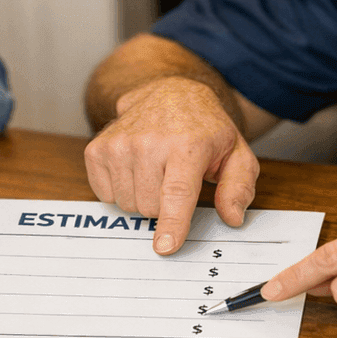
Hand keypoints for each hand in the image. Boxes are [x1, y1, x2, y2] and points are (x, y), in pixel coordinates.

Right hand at [83, 76, 259, 255]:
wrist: (171, 90)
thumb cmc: (205, 129)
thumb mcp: (236, 154)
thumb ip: (239, 187)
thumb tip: (232, 217)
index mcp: (187, 145)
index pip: (177, 193)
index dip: (172, 223)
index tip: (165, 247)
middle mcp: (149, 142)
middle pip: (150, 208)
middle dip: (163, 205)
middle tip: (173, 178)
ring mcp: (119, 143)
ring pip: (127, 204)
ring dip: (141, 196)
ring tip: (155, 170)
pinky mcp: (98, 147)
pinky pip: (105, 194)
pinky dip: (120, 189)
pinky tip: (134, 167)